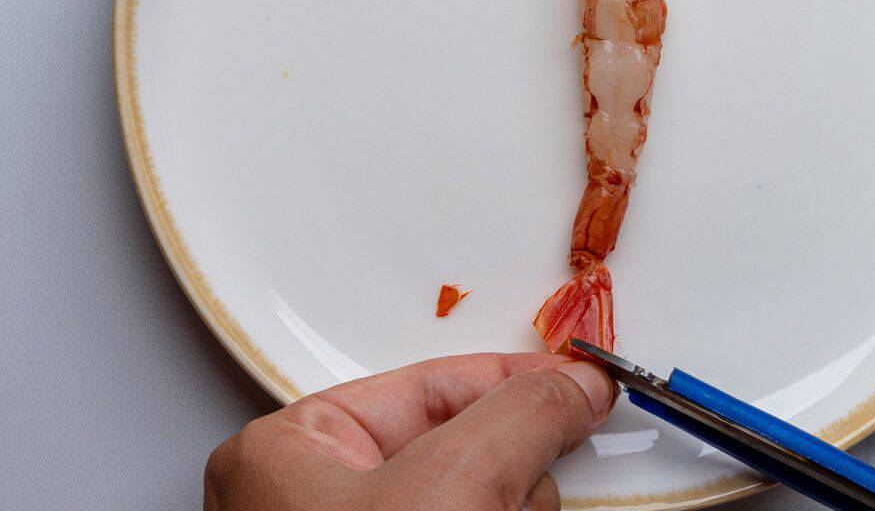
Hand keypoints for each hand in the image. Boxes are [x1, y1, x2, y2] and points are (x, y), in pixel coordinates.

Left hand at [203, 352, 615, 510]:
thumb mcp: (452, 486)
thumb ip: (519, 416)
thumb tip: (568, 385)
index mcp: (291, 454)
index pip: (429, 386)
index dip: (513, 382)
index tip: (577, 384)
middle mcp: (312, 504)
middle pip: (458, 448)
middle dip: (508, 476)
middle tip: (512, 505)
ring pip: (477, 504)